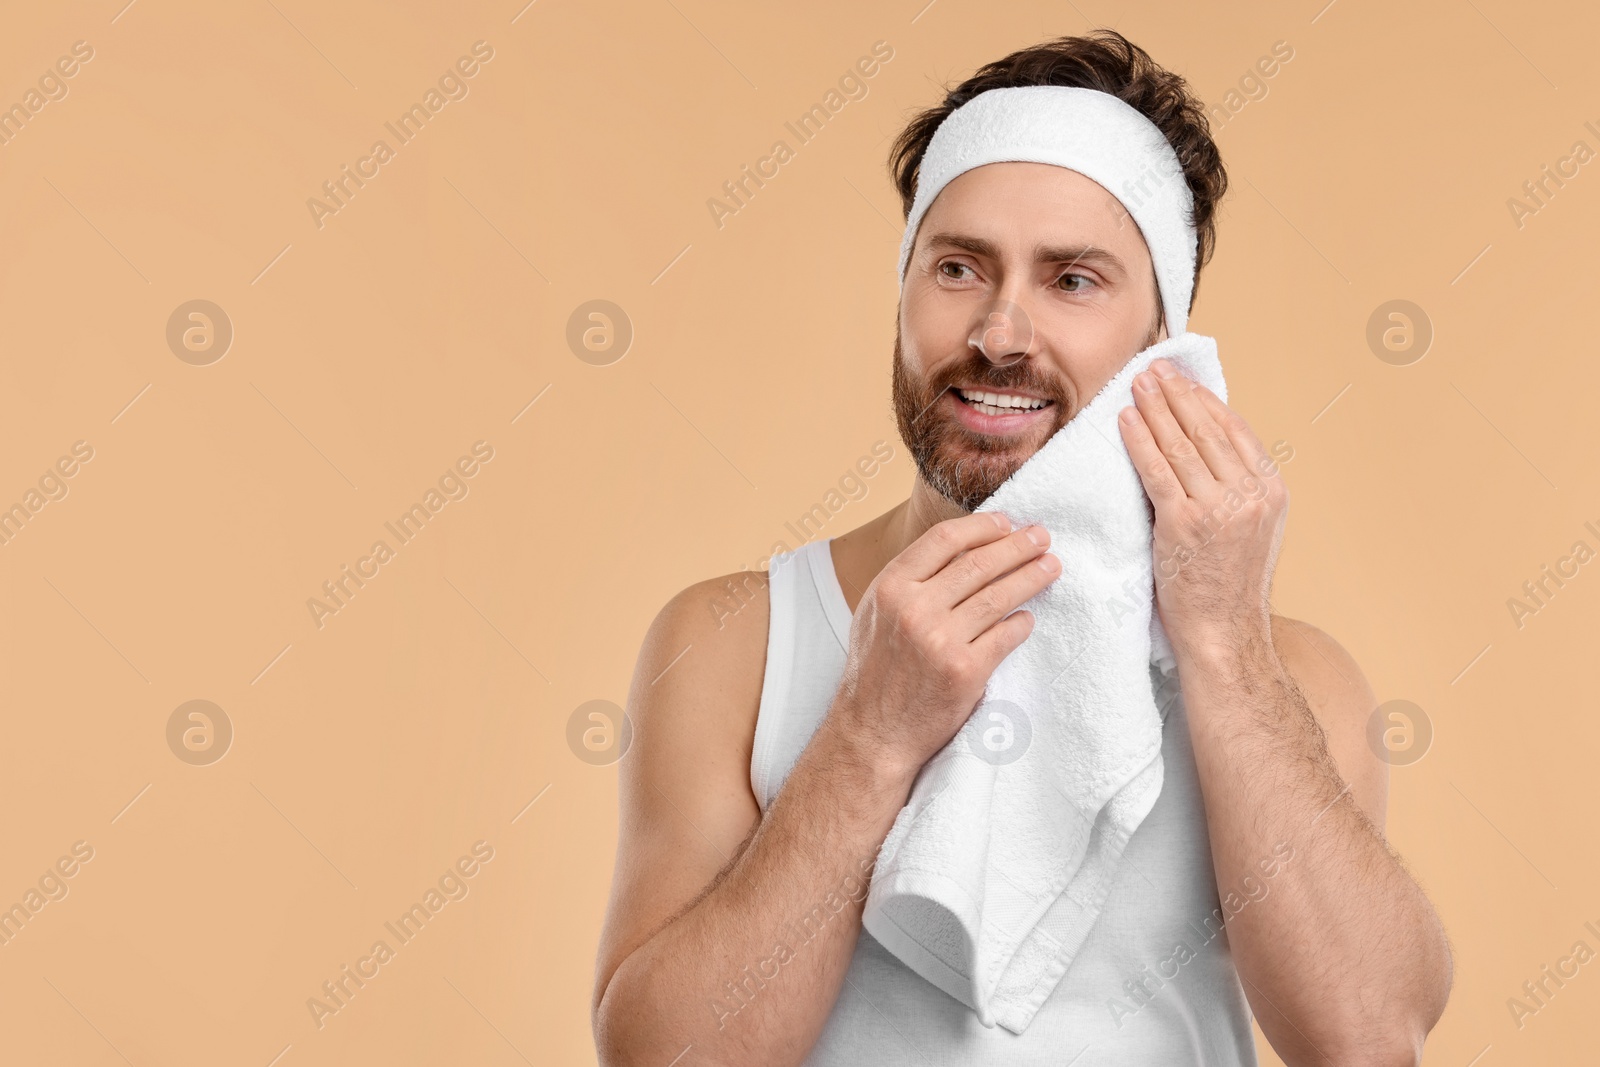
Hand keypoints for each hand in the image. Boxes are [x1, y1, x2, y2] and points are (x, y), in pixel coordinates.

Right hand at [824, 512, 1059, 790]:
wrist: (873, 732)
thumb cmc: (876, 671)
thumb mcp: (876, 613)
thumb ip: (910, 580)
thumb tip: (962, 548)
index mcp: (890, 587)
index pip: (945, 539)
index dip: (982, 527)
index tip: (1006, 523)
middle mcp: (914, 609)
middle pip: (979, 563)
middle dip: (1018, 546)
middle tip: (1042, 537)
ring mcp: (940, 640)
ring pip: (999, 596)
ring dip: (1032, 577)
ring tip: (1051, 567)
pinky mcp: (965, 671)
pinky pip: (1006, 636)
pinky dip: (1022, 624)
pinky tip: (1029, 618)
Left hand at [1117, 357, 1287, 661]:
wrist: (1224, 634)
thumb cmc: (1227, 586)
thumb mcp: (1251, 530)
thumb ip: (1235, 490)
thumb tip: (1202, 448)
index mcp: (1271, 492)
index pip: (1236, 431)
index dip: (1205, 400)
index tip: (1182, 380)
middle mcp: (1251, 495)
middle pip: (1207, 430)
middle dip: (1177, 394)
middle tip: (1154, 369)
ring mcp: (1220, 509)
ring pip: (1182, 445)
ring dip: (1155, 408)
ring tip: (1137, 384)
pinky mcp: (1185, 524)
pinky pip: (1157, 471)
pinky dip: (1139, 441)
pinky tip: (1126, 421)